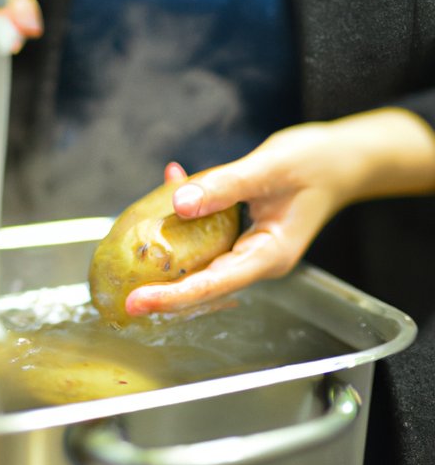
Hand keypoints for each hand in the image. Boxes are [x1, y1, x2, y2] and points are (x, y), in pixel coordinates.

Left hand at [126, 108, 434, 314]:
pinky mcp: (242, 234)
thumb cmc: (316, 163)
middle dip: (163, 288)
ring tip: (132, 249)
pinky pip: (207, 233)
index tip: (138, 302)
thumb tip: (178, 203)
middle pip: (203, 283)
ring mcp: (248, 249)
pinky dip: (187, 213)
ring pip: (201, 260)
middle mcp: (255, 259)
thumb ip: (225, 186)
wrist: (340, 161)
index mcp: (268, 255)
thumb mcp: (270, 168)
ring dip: (168, 252)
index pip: (213, 284)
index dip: (174, 296)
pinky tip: (173, 184)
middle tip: (123, 294)